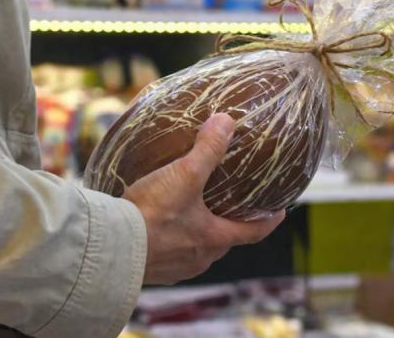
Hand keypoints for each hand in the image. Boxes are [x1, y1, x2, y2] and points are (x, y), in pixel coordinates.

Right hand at [124, 113, 285, 285]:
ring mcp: (176, 268)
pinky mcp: (153, 272)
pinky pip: (169, 257)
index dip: (269, 220)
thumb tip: (226, 122)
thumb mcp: (184, 174)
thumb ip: (208, 148)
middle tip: (229, 207)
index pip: (253, 232)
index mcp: (214, 238)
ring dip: (197, 235)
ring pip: (196, 251)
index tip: (280, 211)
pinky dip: (170, 243)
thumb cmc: (152, 214)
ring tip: (190, 216)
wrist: (113, 246)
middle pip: (223, 242)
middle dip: (228, 225)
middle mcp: (199, 258)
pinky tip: (158, 230)